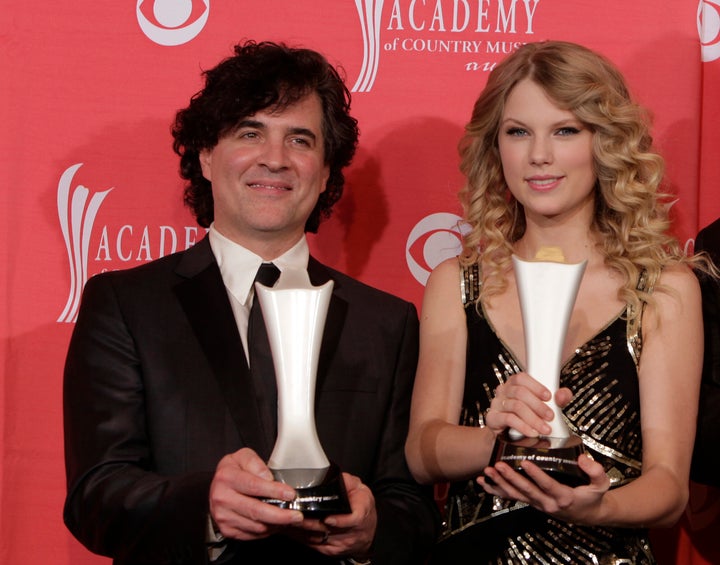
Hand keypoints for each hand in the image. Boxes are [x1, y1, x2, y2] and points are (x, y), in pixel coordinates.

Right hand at [209, 448, 303, 539]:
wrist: (217, 487)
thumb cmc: (234, 470)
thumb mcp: (243, 456)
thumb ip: (256, 463)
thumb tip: (268, 478)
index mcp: (227, 477)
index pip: (254, 486)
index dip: (274, 491)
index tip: (290, 494)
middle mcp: (222, 498)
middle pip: (256, 511)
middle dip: (280, 515)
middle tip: (297, 515)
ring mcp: (223, 516)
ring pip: (256, 526)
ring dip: (276, 524)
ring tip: (288, 518)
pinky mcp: (227, 530)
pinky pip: (252, 534)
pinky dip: (267, 531)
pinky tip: (275, 523)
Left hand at [288, 473, 376, 558]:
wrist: (366, 531)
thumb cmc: (362, 507)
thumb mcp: (360, 489)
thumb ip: (346, 482)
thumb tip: (330, 474)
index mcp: (360, 514)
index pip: (352, 520)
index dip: (339, 520)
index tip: (327, 519)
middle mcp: (350, 532)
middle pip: (327, 530)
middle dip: (309, 523)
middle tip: (294, 514)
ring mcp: (339, 543)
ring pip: (317, 538)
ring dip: (301, 531)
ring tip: (287, 520)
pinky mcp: (329, 550)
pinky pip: (312, 545)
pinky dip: (300, 537)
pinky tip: (290, 530)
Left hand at [479, 453, 609, 523]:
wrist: (589, 514)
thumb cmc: (593, 496)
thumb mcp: (601, 484)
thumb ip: (595, 472)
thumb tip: (583, 459)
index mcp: (564, 497)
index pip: (547, 485)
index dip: (536, 475)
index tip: (525, 462)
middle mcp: (548, 503)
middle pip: (527, 490)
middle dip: (511, 477)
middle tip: (498, 465)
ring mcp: (538, 504)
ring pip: (516, 495)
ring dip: (500, 483)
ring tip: (488, 472)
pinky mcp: (532, 503)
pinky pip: (512, 498)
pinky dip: (497, 491)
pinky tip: (484, 483)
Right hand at [485, 372, 572, 438]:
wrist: (507, 435)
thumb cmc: (527, 416)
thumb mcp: (545, 406)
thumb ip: (558, 399)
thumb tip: (562, 395)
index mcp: (514, 383)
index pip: (521, 378)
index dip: (536, 386)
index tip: (549, 397)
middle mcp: (503, 391)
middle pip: (519, 392)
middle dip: (538, 405)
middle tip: (550, 417)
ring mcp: (497, 404)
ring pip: (515, 406)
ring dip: (533, 418)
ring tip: (544, 428)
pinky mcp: (492, 418)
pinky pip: (508, 419)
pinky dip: (523, 426)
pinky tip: (532, 432)